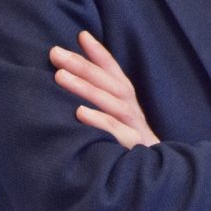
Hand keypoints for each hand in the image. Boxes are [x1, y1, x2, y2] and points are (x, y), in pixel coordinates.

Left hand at [50, 30, 158, 148]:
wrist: (153, 175)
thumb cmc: (127, 144)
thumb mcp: (117, 119)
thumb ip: (101, 99)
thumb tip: (72, 77)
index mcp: (127, 101)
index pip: (114, 72)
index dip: (99, 53)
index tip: (81, 35)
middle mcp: (131, 109)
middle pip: (109, 83)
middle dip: (82, 65)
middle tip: (56, 53)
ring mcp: (133, 127)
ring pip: (111, 102)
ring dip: (85, 88)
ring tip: (60, 76)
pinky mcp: (131, 146)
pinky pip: (115, 131)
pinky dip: (99, 121)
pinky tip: (80, 113)